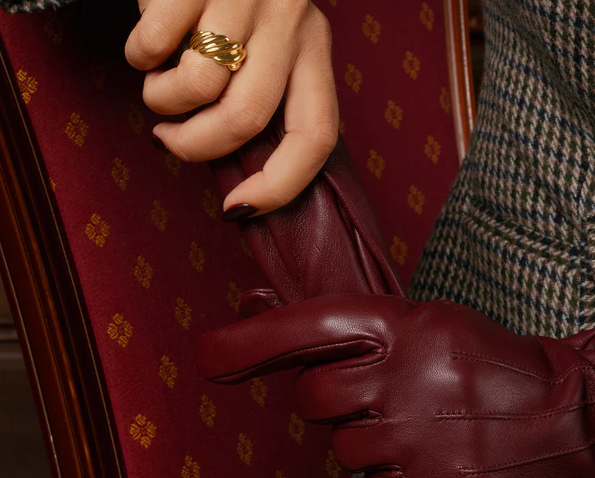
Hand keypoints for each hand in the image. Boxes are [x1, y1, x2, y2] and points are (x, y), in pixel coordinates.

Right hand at [85, 0, 338, 216]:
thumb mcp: (235, 50)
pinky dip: (137, 53)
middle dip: (194, 143)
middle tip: (166, 134)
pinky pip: (155, 44)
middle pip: (248, 116)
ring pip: (199, 83)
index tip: (236, 208)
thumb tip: (238, 188)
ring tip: (156, 72)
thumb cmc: (197, 0)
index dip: (281, 183)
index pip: (317, 130)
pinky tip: (145, 28)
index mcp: (310, 39)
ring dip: (160, 96)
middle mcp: (293, 7)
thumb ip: (245, 100)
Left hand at [197, 294, 594, 475]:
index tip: (207, 354)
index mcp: (403, 324)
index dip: (252, 340)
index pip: (310, 325)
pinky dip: (390, 470)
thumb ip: (343, 325)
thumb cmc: (481, 359)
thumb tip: (254, 304)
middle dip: (328, 398)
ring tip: (413, 423)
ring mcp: (420, 438)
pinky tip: (425, 451)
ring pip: (342, 448)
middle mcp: (407, 377)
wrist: (565, 412)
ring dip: (364, 439)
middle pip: (313, 397)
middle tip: (373, 393)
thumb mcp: (419, 322)